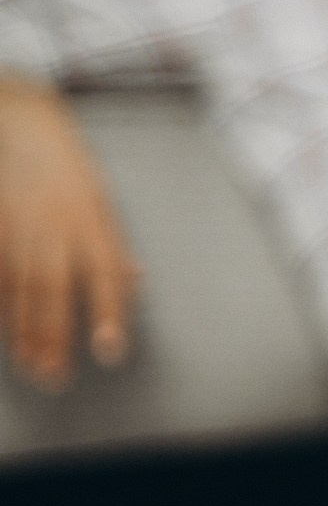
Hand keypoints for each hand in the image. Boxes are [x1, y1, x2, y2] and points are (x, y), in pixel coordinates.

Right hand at [0, 78, 140, 389]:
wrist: (21, 127)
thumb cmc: (69, 170)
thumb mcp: (103, 202)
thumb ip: (114, 245)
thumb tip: (135, 280)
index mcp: (93, 221)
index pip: (106, 274)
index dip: (110, 314)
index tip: (111, 351)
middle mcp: (56, 227)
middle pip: (55, 290)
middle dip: (56, 337)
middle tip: (58, 378)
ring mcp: (20, 228)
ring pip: (21, 289)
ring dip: (25, 332)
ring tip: (32, 367)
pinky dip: (2, 307)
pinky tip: (7, 333)